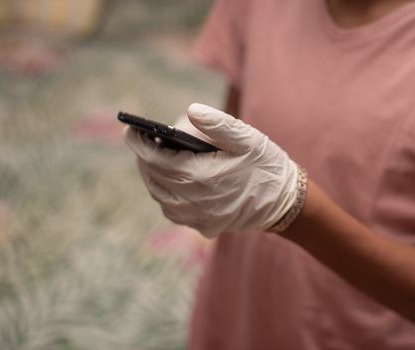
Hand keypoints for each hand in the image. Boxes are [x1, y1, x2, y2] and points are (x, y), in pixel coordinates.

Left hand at [123, 103, 299, 237]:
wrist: (285, 204)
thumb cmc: (266, 166)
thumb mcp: (247, 138)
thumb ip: (217, 123)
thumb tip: (189, 111)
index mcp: (199, 176)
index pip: (154, 159)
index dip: (138, 143)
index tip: (129, 129)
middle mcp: (192, 202)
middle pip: (153, 177)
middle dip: (145, 157)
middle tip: (143, 140)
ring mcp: (196, 218)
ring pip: (160, 196)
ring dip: (153, 176)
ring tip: (154, 158)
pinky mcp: (203, 226)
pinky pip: (172, 211)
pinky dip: (165, 194)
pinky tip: (172, 181)